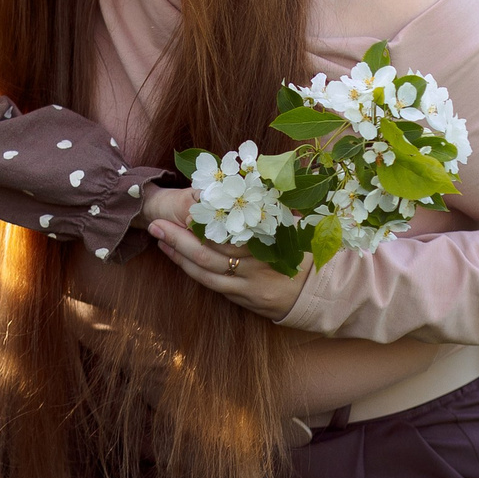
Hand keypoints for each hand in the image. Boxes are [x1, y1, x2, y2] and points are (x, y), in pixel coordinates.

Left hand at [147, 202, 309, 321]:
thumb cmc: (307, 253)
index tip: (187, 204)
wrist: (321, 295)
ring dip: (178, 253)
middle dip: (180, 236)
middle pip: (210, 251)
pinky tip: (175, 256)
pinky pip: (212, 284)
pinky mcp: (244, 298)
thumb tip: (259, 178)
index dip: (206, 218)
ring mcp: (249, 284)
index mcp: (270, 242)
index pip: (231, 228)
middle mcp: (257, 264)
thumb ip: (278, 205)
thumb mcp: (298, 226)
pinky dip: (190, 269)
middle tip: (156, 223)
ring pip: (206, 270)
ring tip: (158, 236)